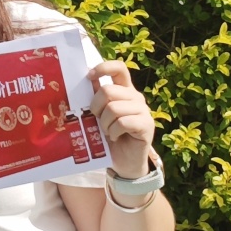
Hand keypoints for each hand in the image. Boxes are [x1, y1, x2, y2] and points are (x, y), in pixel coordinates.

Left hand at [88, 61, 155, 178]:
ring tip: (108, 132)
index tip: (89, 76)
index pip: (119, 68)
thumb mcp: (99, 115)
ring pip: (114, 108)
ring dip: (105, 123)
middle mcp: (135, 97)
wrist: (124, 162)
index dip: (103, 67)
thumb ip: (95, 97)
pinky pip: (123, 122)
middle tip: (97, 120)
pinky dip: (114, 132)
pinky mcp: (147, 125)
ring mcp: (143, 110)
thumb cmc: (110, 137)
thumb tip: (84, 79)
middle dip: (96, 107)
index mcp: (124, 90)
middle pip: (108, 90)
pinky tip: (116, 137)